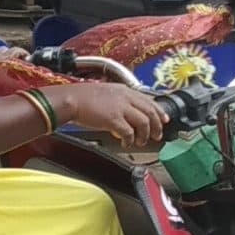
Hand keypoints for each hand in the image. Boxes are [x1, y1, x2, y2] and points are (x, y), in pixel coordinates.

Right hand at [51, 81, 167, 147]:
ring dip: (144, 135)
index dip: (159, 112)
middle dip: (156, 126)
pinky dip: (130, 140)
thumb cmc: (82, 98)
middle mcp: (125, 97)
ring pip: (144, 123)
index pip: (149, 100)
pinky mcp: (114, 119)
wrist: (70, 99)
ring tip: (140, 142)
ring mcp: (120, 108)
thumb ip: (118, 101)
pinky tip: (126, 143)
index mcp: (124, 90)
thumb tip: (126, 115)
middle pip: (150, 112)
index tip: (163, 120)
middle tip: (157, 136)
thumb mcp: (105, 93)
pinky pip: (129, 132)